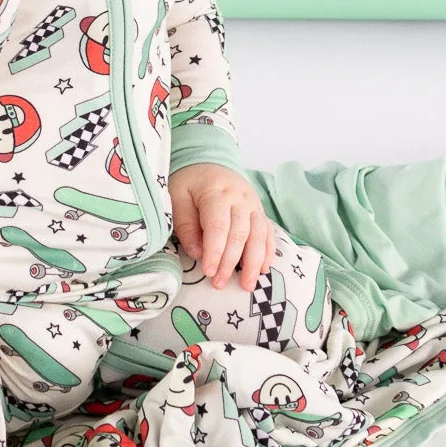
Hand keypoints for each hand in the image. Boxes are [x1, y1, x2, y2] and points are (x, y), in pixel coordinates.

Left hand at [170, 163, 272, 290]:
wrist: (207, 161)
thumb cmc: (189, 182)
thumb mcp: (176, 196)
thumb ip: (185, 223)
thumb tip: (197, 253)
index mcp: (216, 192)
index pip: (218, 226)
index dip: (214, 251)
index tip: (208, 272)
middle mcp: (240, 198)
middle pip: (240, 233)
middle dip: (231, 262)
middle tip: (219, 283)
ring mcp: (253, 204)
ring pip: (259, 235)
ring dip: (254, 263)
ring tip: (247, 285)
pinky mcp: (260, 211)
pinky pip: (268, 233)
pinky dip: (268, 252)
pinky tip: (263, 269)